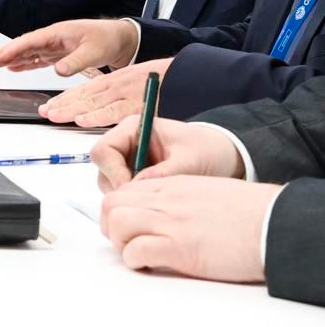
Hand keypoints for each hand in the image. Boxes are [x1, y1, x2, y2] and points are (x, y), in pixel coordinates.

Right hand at [0, 18, 137, 74]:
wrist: (121, 40)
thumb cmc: (108, 40)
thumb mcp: (94, 51)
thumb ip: (76, 61)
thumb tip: (59, 71)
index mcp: (58, 33)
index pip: (30, 41)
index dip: (13, 49)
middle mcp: (53, 38)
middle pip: (24, 45)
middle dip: (5, 52)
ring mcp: (54, 46)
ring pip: (28, 52)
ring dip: (11, 58)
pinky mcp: (59, 54)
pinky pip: (37, 58)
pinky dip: (25, 63)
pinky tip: (14, 67)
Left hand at [38, 58, 173, 127]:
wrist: (192, 74)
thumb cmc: (167, 82)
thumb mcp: (137, 86)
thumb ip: (120, 99)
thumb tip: (101, 113)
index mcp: (116, 80)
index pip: (85, 89)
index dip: (66, 98)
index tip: (49, 106)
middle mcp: (118, 86)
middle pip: (84, 96)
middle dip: (62, 104)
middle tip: (44, 112)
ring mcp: (127, 94)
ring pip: (94, 102)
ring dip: (71, 110)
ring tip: (53, 115)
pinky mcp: (140, 105)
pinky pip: (115, 112)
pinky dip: (97, 116)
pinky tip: (81, 119)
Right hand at [91, 114, 244, 191]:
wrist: (224, 155)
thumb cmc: (207, 150)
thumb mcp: (189, 161)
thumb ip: (162, 173)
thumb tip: (135, 188)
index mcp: (133, 128)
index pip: (104, 150)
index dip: (113, 172)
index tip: (133, 191)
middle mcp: (125, 142)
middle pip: (103, 168)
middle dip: (119, 187)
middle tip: (145, 200)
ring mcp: (128, 159)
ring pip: (110, 182)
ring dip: (127, 195)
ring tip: (155, 199)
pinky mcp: (134, 173)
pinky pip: (123, 190)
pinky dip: (135, 198)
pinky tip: (156, 200)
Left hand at [101, 176, 279, 283]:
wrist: (271, 223)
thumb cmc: (246, 212)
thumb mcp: (204, 191)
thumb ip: (179, 197)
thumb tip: (163, 212)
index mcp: (172, 185)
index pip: (124, 189)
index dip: (118, 208)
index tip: (126, 224)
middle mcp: (165, 200)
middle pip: (112, 202)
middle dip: (110, 222)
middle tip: (124, 240)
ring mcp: (170, 222)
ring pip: (117, 221)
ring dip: (119, 241)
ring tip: (135, 252)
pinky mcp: (179, 247)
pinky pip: (135, 250)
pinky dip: (134, 259)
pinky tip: (148, 264)